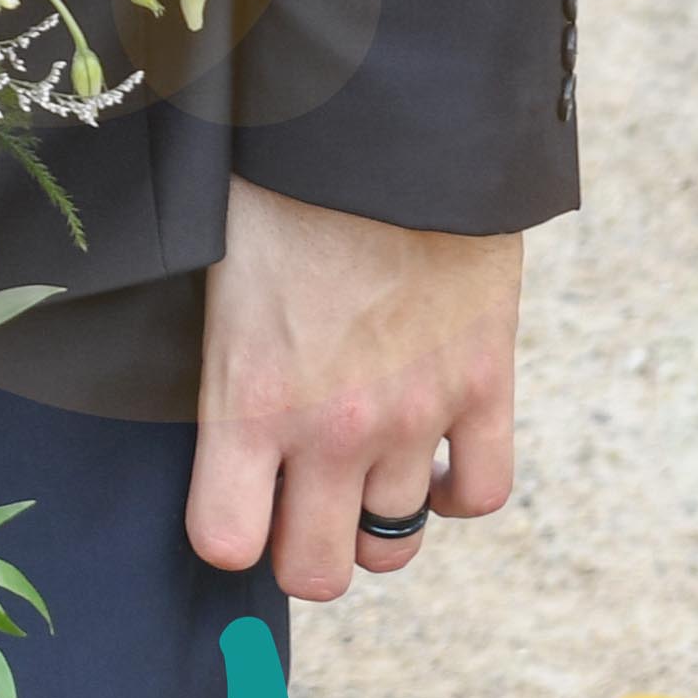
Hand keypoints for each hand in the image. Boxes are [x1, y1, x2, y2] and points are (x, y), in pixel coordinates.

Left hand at [188, 175, 523, 601]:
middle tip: (294, 503)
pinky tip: (432, 456)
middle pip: (316, 571)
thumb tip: (211, 425)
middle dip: (299, 549)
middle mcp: (334, 428)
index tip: (230, 500)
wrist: (387, 127)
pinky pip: (481, 495)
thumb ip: (221, 367)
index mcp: (250, 398)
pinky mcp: (485, 386)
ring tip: (358, 466)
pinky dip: (456, 490)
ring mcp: (417, 414)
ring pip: (394, 541)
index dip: (225, 530)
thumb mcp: (214, 277)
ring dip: (372, 514)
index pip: (226, 543)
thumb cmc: (278, 185)